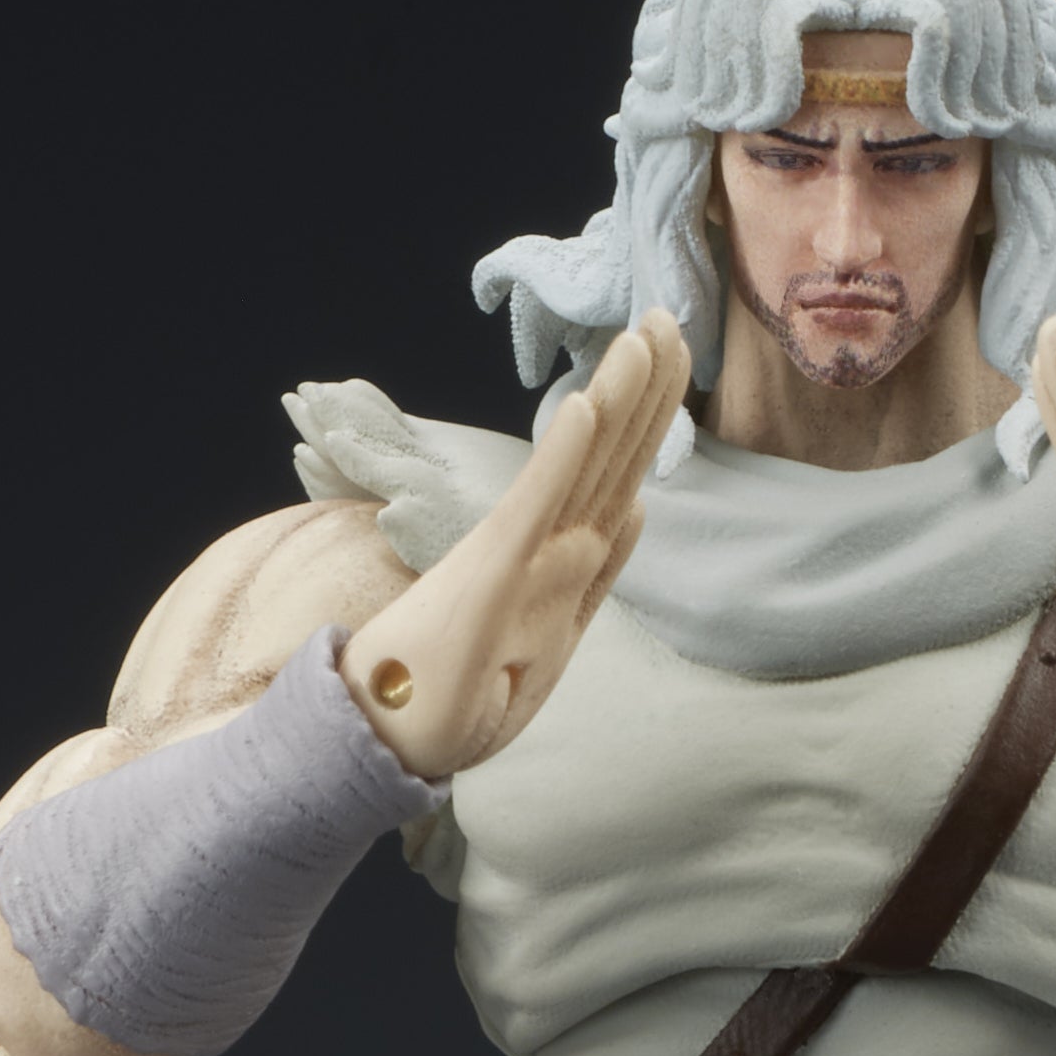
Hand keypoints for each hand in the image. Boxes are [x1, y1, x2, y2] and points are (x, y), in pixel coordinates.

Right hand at [339, 310, 689, 778]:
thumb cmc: (456, 698)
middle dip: (643, 388)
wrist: (387, 739)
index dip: (646, 419)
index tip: (668, 357)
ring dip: (615, 399)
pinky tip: (586, 404)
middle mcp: (547, 556)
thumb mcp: (549, 643)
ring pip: (583, 470)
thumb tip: (637, 512)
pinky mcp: (490, 574)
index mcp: (565, 571)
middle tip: (669, 315)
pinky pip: (536, 507)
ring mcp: (520, 561)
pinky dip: (562, 456)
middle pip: (610, 460)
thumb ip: (593, 576)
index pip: (618, 482)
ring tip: (643, 334)